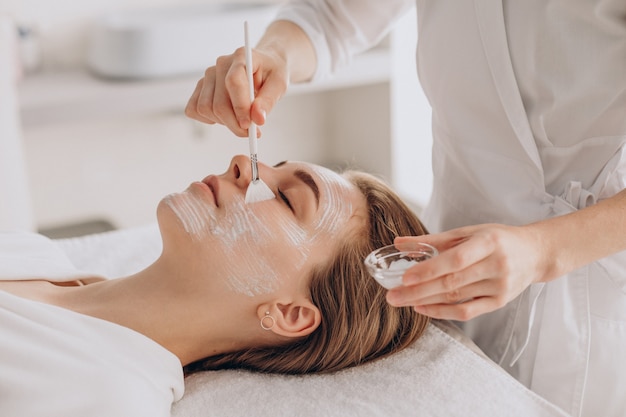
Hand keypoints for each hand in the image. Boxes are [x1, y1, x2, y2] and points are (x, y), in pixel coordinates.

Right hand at [185, 46, 288, 136]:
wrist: (264, 65)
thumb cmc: (271, 73)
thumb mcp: (279, 84)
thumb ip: (268, 100)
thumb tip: (258, 119)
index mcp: (241, 57)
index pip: (233, 82)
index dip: (240, 107)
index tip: (250, 125)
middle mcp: (221, 64)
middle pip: (218, 103)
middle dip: (234, 123)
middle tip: (250, 131)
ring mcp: (208, 75)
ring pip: (205, 108)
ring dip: (223, 122)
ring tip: (240, 119)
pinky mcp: (201, 87)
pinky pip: (194, 109)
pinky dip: (209, 119)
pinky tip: (225, 117)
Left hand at [386, 224, 546, 320]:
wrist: (535, 254)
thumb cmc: (498, 239)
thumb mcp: (469, 232)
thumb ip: (433, 240)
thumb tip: (398, 243)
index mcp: (488, 242)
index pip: (455, 259)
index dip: (430, 270)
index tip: (405, 277)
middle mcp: (496, 265)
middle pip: (452, 282)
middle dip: (419, 291)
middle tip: (392, 296)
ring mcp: (500, 286)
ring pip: (457, 297)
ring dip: (426, 301)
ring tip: (402, 301)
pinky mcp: (500, 302)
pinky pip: (468, 311)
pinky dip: (443, 311)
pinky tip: (423, 308)